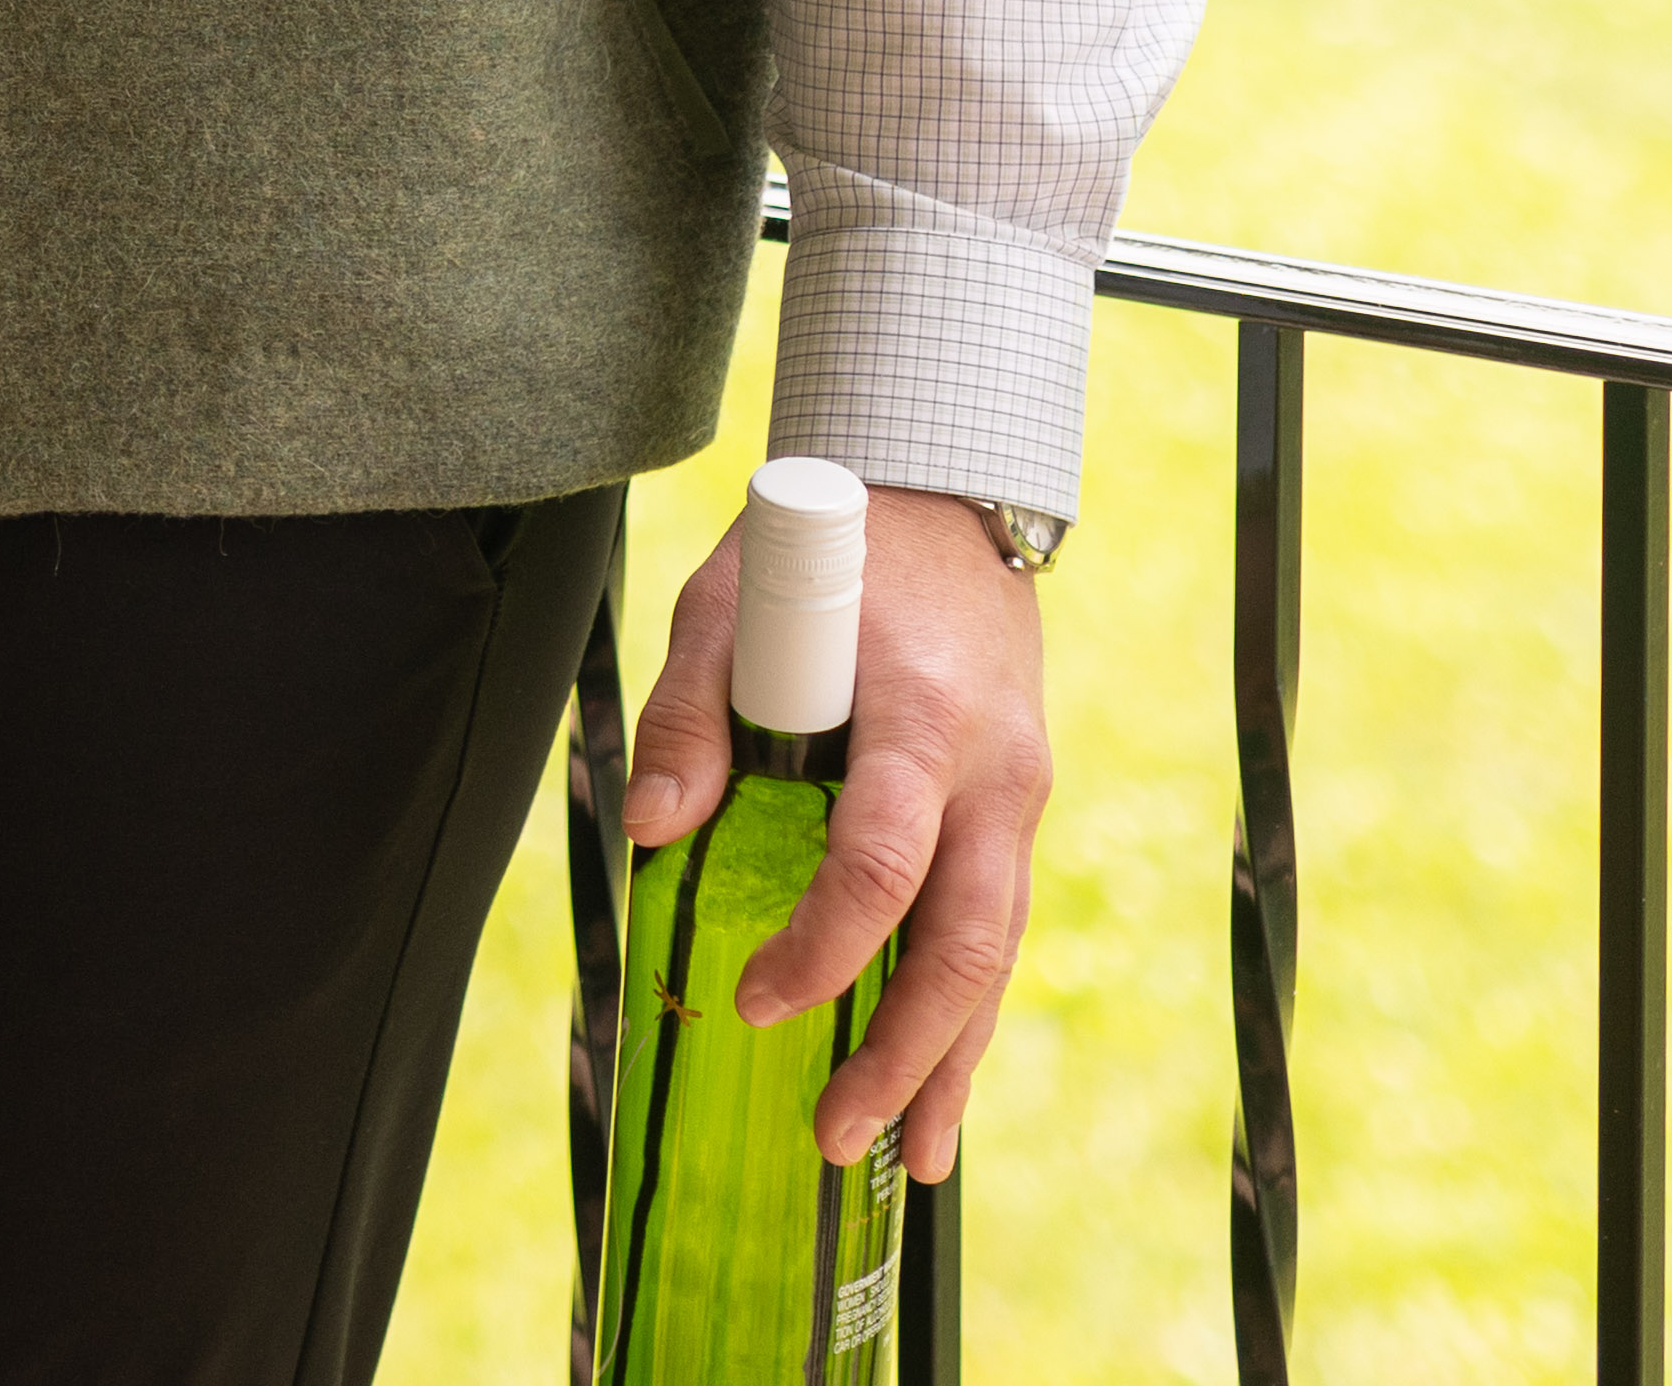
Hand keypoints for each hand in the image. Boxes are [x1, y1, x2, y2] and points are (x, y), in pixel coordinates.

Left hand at [618, 487, 1054, 1177]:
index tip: (755, 999)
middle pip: (967, 939)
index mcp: (925, 719)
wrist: (945, 508)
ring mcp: (1018, 800)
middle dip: (904, 1049)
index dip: (823, 944)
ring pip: (1000, 956)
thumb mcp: (733, 601)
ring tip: (904, 1162)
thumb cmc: (825, 558)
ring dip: (950, 1063)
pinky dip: (969, 1021)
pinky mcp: (1016, 817)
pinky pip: (1000, 934)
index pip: (884, 858)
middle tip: (834, 1132)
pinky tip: (937, 1097)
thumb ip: (692, 712)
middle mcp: (994, 773)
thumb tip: (652, 829)